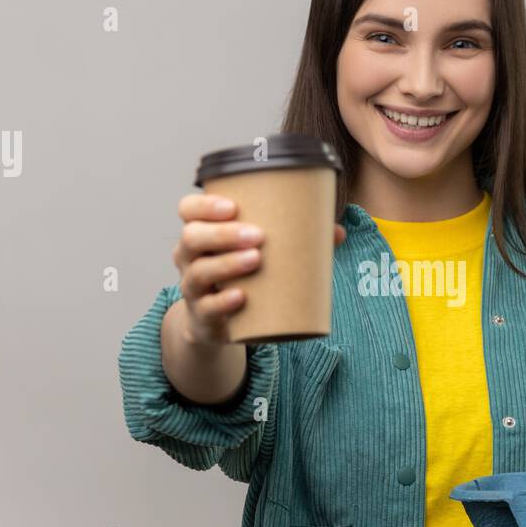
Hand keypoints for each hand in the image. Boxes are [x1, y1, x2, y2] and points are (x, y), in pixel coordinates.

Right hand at [173, 192, 345, 344]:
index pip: (188, 210)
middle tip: (258, 234)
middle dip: (223, 234)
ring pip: (198, 272)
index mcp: (201, 233)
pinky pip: (207, 307)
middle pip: (192, 238)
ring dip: (226, 264)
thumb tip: (337, 232)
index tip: (233, 205)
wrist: (218, 322)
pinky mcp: (203, 316)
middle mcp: (189, 258)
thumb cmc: (241, 276)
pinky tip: (240, 297)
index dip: (204, 205)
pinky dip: (223, 302)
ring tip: (256, 259)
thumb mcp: (258, 253)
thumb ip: (294, 239)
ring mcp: (193, 288)